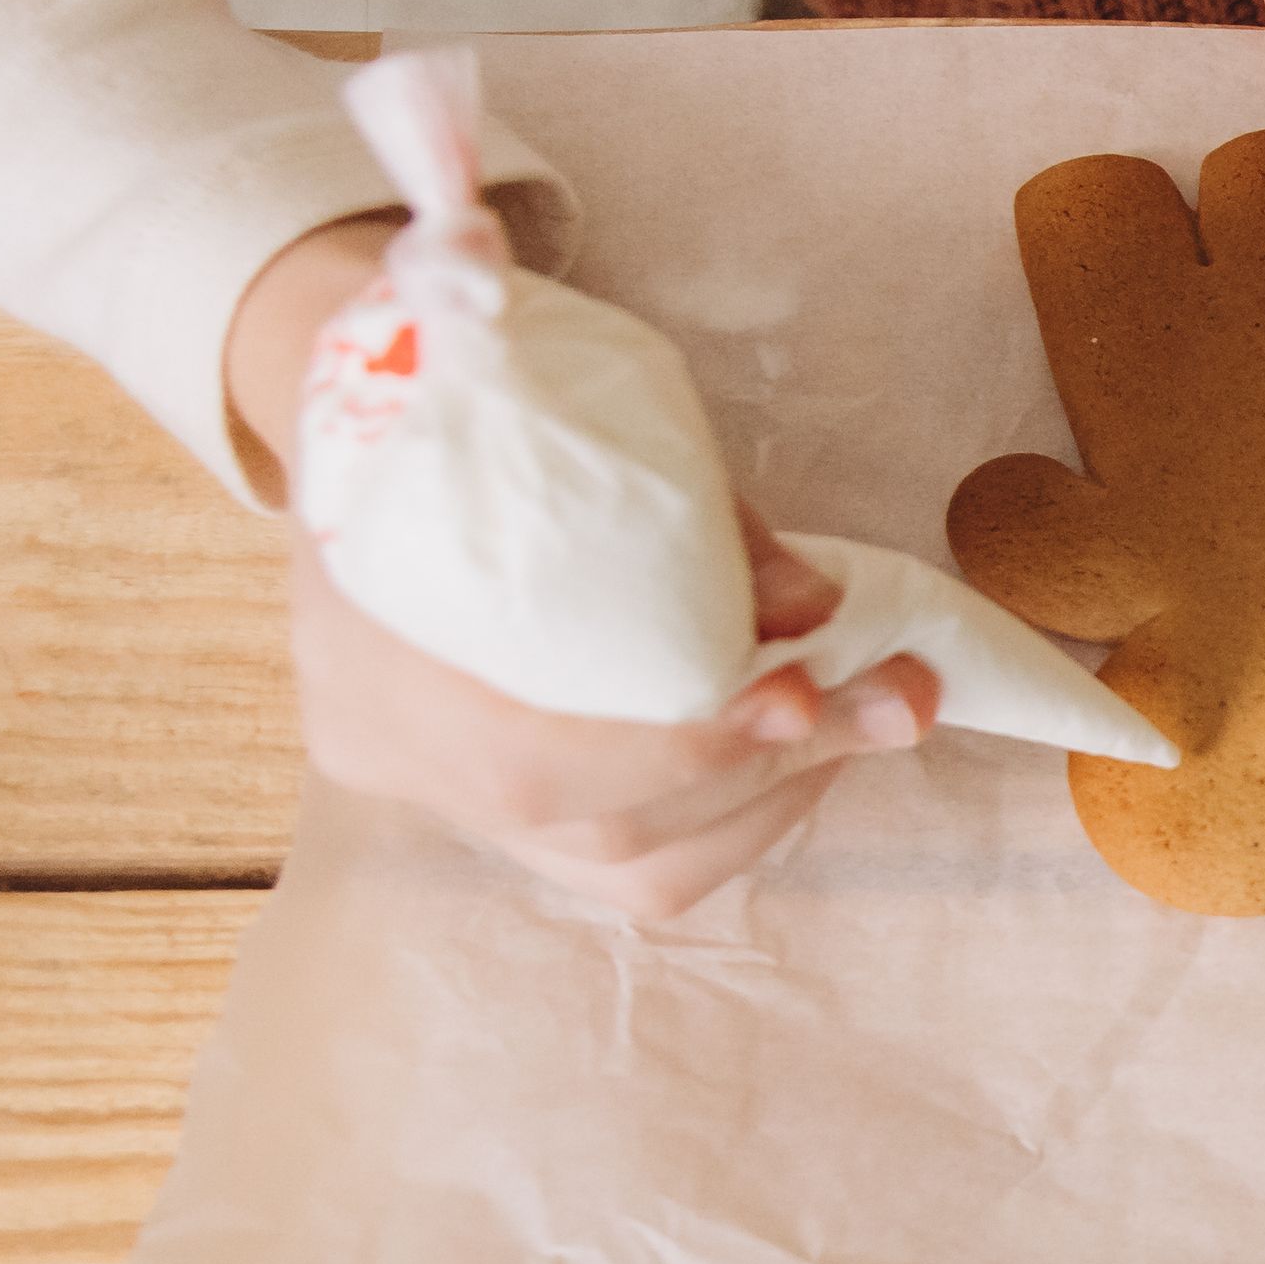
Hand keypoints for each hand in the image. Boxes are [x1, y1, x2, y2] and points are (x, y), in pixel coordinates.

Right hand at [224, 218, 934, 920]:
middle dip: (768, 767)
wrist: (379, 397)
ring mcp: (429, 788)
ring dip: (765, 801)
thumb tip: (820, 610)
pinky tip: (790, 753)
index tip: (799, 692)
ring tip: (859, 717)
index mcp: (371, 635)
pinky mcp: (484, 810)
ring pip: (623, 862)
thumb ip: (706, 529)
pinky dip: (726, 821)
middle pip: (600, 820)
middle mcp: (388, 740)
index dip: (680, 744)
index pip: (532, 757)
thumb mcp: (596, 423)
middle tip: (893, 699)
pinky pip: (620, 866)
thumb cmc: (494, 402)